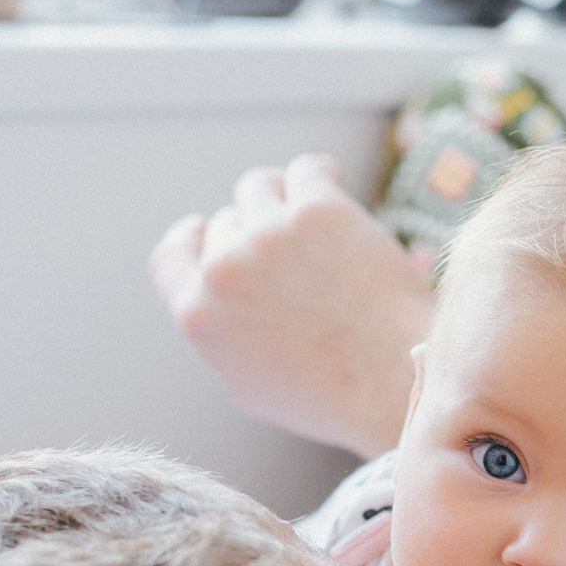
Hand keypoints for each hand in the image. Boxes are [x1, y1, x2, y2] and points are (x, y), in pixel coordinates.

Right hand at [151, 155, 433, 458]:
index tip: (217, 234)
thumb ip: (222, 333)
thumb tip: (219, 296)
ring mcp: (267, 234)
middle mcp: (224, 269)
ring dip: (285, 200)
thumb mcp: (248, 384)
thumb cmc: (332, 396)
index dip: (196, 240)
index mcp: (198, 314)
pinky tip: (339, 193)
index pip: (171, 253)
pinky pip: (308, 169)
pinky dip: (321, 177)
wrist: (394, 383)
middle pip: (229, 222)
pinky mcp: (317, 210)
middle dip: (259, 235)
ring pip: (259, 185)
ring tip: (320, 224)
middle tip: (305, 259)